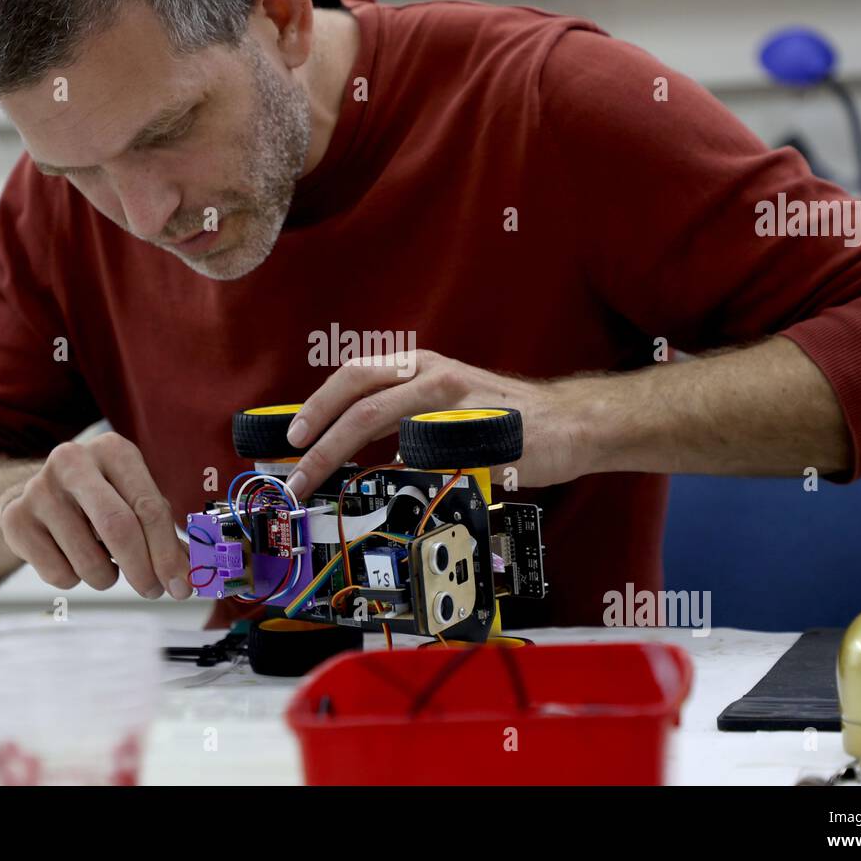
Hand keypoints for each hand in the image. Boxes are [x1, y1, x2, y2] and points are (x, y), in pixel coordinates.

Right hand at [0, 432, 190, 598]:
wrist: (36, 496)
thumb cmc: (99, 499)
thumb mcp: (134, 501)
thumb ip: (165, 535)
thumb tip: (193, 575)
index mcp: (113, 451)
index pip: (149, 506)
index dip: (168, 552)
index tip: (180, 584)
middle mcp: (73, 461)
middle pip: (118, 527)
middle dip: (143, 569)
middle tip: (153, 589)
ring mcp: (39, 489)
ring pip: (88, 560)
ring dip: (107, 578)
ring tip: (105, 566)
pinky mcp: (16, 519)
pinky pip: (58, 573)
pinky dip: (75, 580)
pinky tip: (72, 557)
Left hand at [283, 350, 589, 497]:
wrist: (568, 425)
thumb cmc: (503, 420)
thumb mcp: (445, 408)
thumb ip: (404, 426)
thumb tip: (358, 459)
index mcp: (421, 368)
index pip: (355, 377)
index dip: (318, 403)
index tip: (292, 435)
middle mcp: (433, 375)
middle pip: (360, 398)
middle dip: (319, 433)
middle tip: (295, 466)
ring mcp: (454, 402)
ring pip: (382, 420)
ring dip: (340, 453)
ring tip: (318, 481)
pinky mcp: (472, 433)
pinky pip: (422, 454)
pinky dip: (393, 473)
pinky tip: (379, 492)